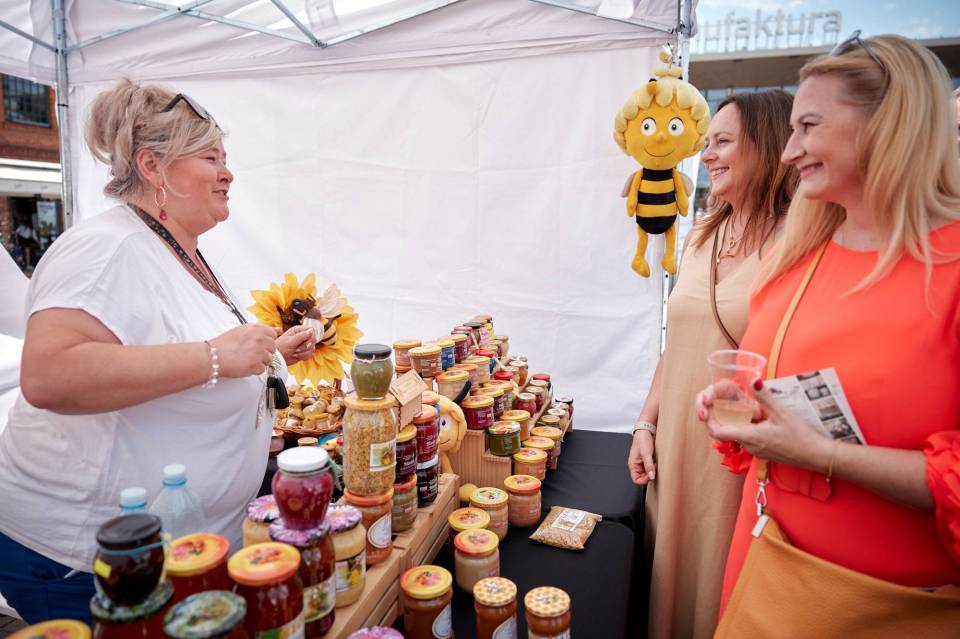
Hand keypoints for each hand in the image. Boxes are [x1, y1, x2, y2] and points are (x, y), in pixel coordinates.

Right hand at [208, 324, 277, 377]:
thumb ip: (260, 330)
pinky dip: (254, 370)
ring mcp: (260, 352)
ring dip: (259, 361)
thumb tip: (278, 330)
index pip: (273, 334)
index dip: (266, 341)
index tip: (258, 344)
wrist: (213, 357)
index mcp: (256, 328)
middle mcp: (260, 339)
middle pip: (273, 348)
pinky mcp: (257, 365)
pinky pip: (262, 369)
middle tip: (249, 353)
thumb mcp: (242, 330)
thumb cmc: (224, 345)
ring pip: (269, 359)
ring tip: (245, 359)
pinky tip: (244, 366)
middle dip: (264, 352)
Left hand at [277, 325, 315, 364]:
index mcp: (298, 330)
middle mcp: (302, 336)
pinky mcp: (305, 351)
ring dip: (304, 353)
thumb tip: (311, 330)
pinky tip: (297, 356)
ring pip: (312, 348)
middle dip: (306, 347)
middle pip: (314, 340)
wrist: (278, 358)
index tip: (304, 342)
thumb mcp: (290, 341)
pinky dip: (304, 356)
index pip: (312, 330)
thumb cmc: (281, 348)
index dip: (310, 337)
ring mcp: (304, 344)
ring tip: (294, 353)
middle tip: (296, 349)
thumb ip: (301, 336)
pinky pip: (311, 354)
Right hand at [627, 429, 655, 484]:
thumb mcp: (646, 454)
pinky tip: (657, 462)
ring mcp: (643, 463)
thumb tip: (651, 476)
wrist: (646, 431)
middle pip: (643, 478)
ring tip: (655, 464)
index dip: (643, 480)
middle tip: (654, 469)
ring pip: (648, 473)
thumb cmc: (642, 440)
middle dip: (649, 475)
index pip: (636, 480)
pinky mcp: (648, 461)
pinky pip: (651, 468)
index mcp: (633, 465)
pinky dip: (655, 467)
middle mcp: (637, 465)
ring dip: (653, 471)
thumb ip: (648, 466)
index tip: (651, 476)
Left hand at [695, 379, 832, 471]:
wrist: (817, 457)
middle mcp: (749, 446)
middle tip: (721, 401)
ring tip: (738, 405)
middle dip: (720, 417)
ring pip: (737, 434)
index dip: (709, 420)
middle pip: (725, 432)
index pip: (718, 432)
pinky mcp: (764, 451)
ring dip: (734, 421)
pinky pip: (748, 438)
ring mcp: (757, 450)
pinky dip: (745, 426)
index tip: (707, 407)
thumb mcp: (782, 413)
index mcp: (750, 437)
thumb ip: (765, 397)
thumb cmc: (801, 437)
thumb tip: (753, 381)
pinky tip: (756, 416)